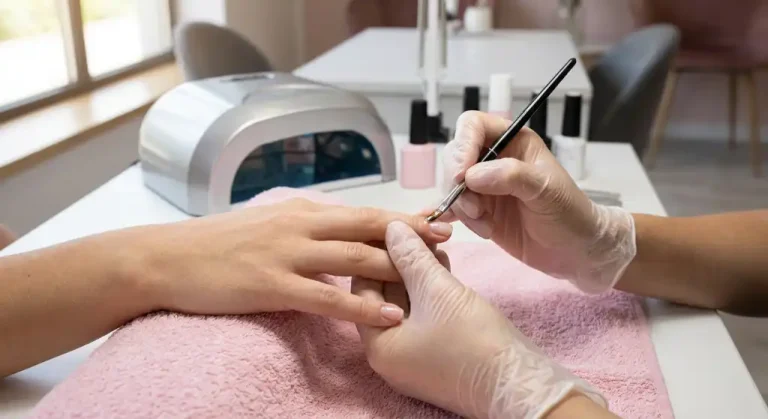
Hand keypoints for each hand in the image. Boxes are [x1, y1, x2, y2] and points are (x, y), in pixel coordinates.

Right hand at [132, 198, 452, 325]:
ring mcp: (288, 253)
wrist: (167, 258)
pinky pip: (327, 296)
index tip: (437, 221)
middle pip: (370, 226)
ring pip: (356, 257)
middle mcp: (301, 225)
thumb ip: (304, 229)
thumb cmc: (216, 244)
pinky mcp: (273, 283)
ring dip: (398, 267)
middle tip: (450, 241)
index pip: (364, 211)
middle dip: (414, 234)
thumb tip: (335, 236)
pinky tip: (387, 315)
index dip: (403, 217)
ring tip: (433, 277)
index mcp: (302, 211)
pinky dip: (361, 305)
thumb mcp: (267, 224)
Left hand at [353, 222, 605, 417]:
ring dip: (419, 271)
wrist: (520, 384)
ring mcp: (415, 357)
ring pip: (408, 303)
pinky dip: (432, 289)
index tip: (394, 226)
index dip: (377, 253)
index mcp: (378, 346)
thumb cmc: (473, 340)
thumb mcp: (438, 291)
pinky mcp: (438, 354)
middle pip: (385, 295)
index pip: (363, 288)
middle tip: (418, 229)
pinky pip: (426, 315)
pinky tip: (444, 264)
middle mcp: (390, 355)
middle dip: (402, 259)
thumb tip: (391, 228)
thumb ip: (411, 257)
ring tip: (435, 241)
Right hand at [438, 111, 635, 292]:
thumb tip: (472, 175)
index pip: (473, 125)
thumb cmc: (569, 212)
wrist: (575, 250)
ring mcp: (483, 186)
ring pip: (450, 184)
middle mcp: (493, 159)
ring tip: (486, 225)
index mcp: (512, 141)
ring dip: (462, 206)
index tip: (463, 174)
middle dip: (458, 182)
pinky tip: (470, 229)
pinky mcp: (477, 210)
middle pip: (454, 155)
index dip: (463, 145)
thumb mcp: (546, 190)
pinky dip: (454, 218)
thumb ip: (512, 176)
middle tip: (476, 208)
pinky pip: (452, 207)